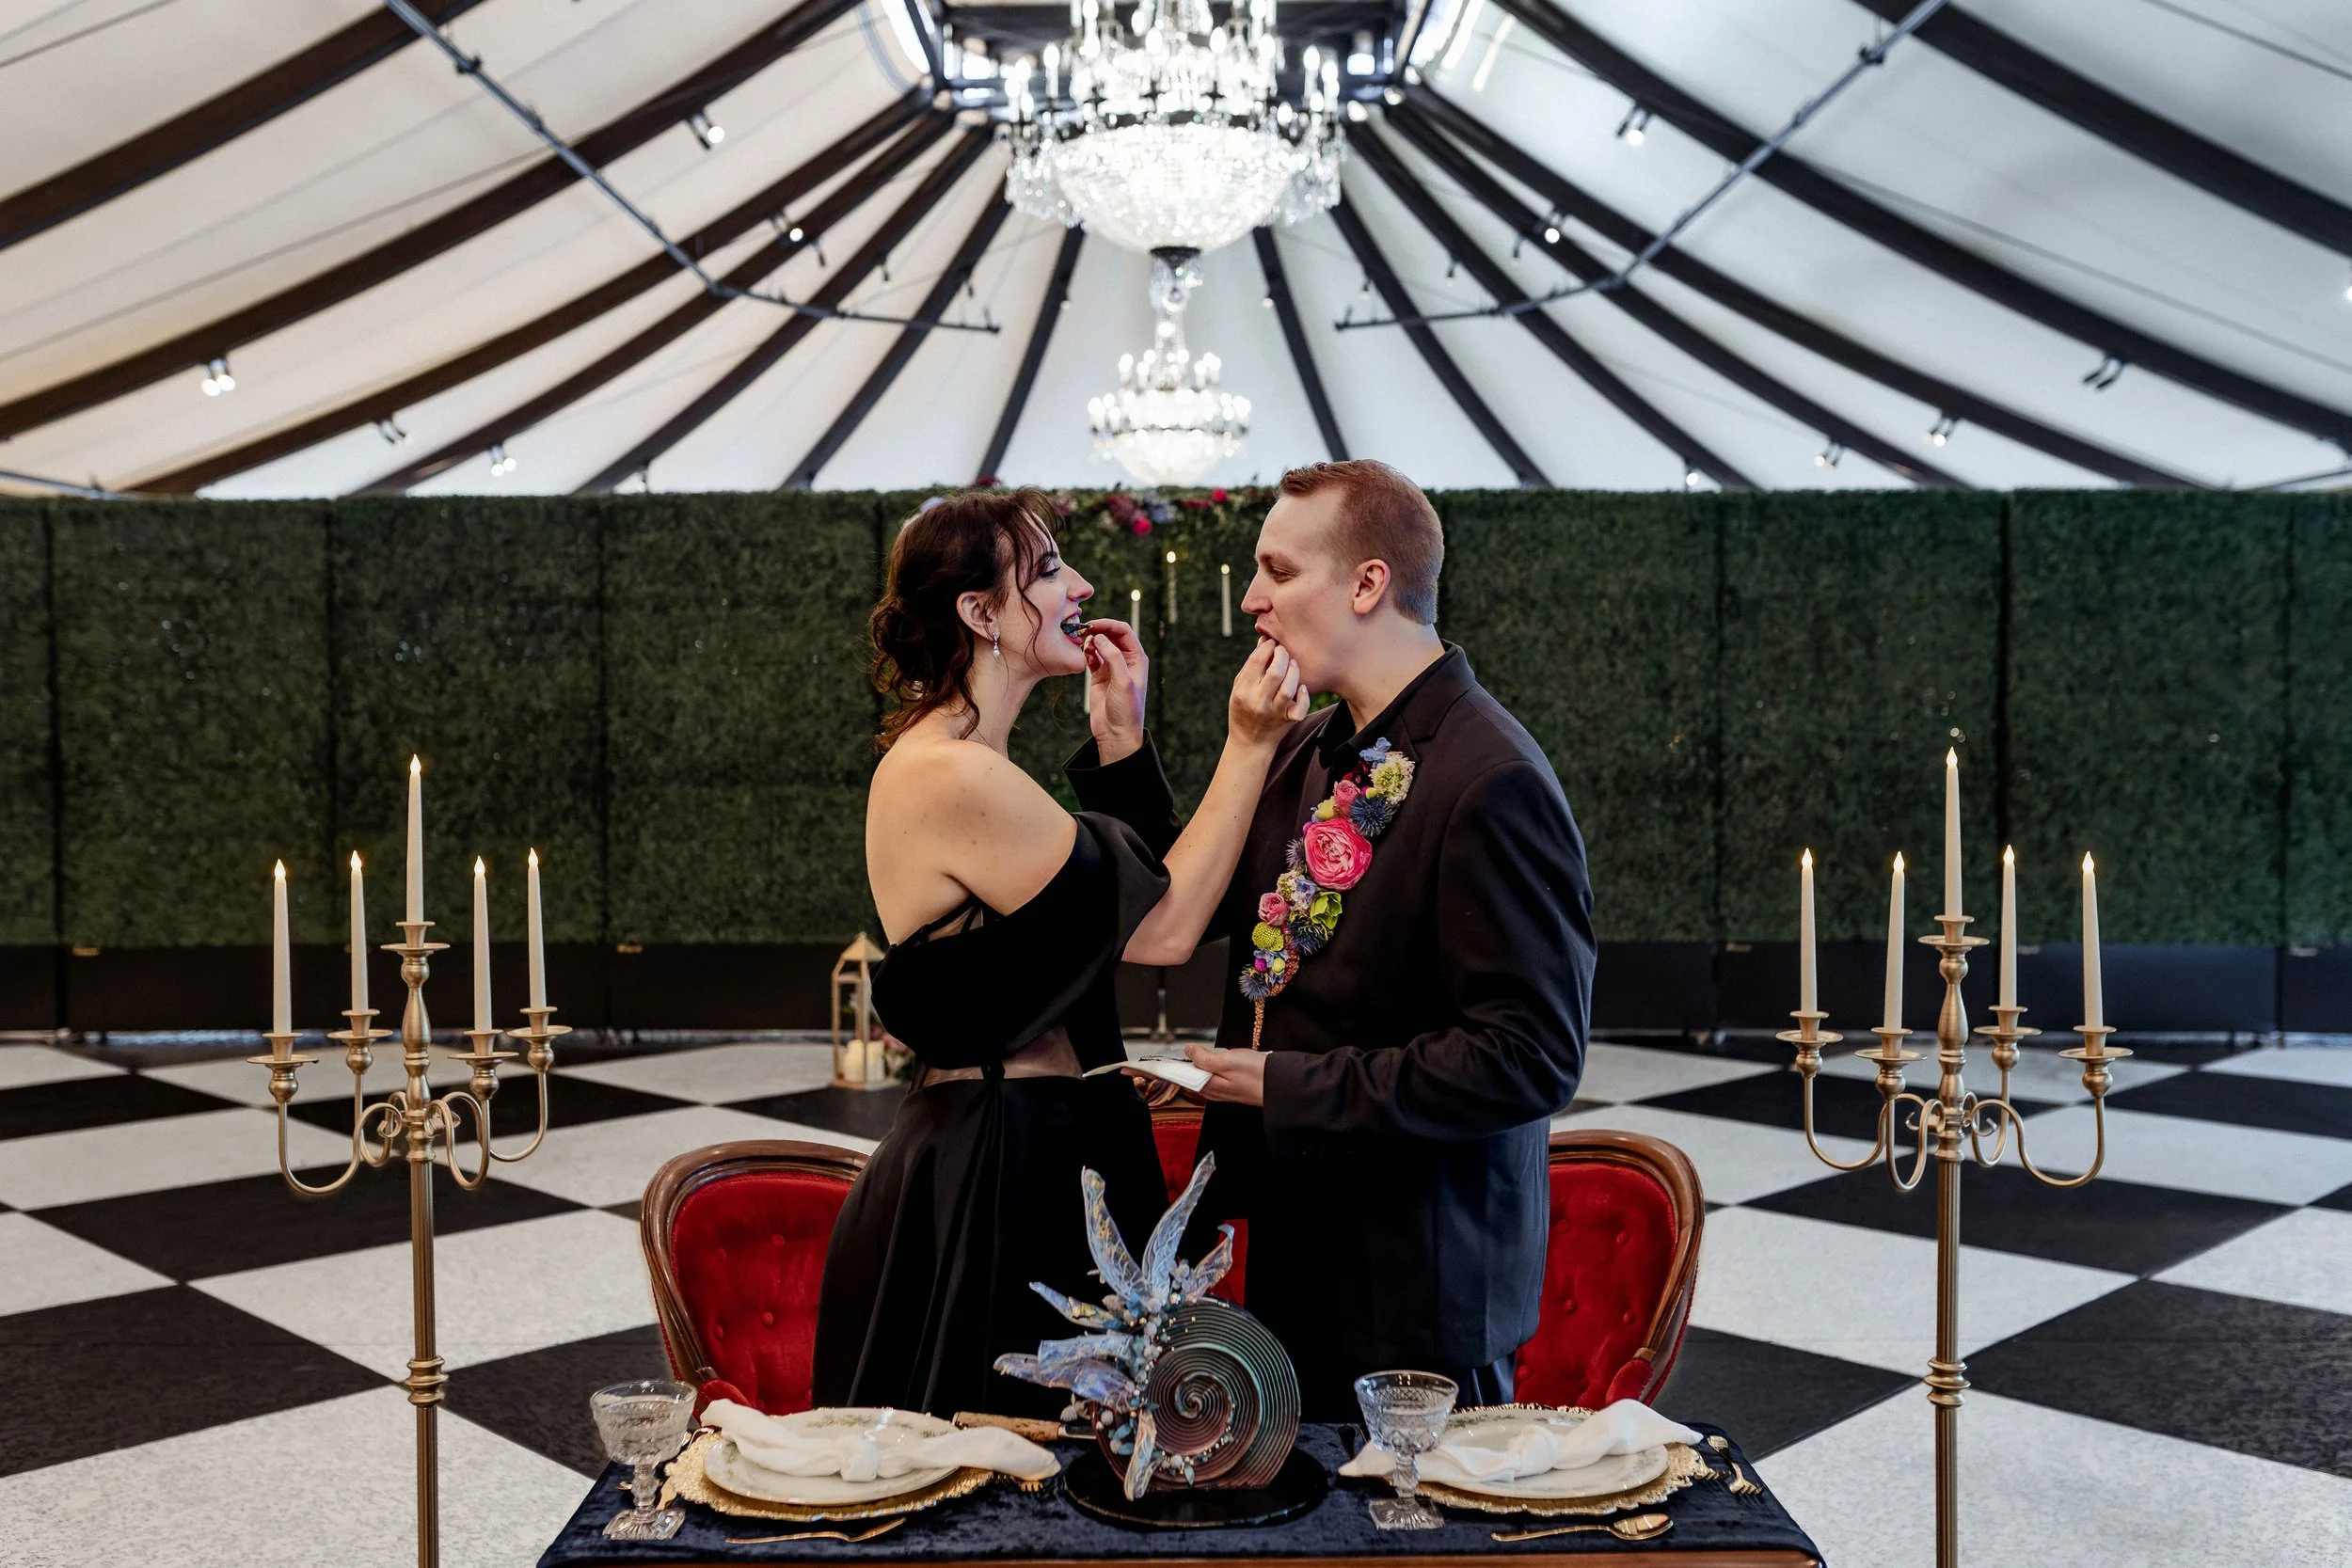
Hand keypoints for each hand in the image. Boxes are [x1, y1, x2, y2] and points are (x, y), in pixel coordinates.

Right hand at [1083, 619, 1148, 763]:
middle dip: (1098, 630)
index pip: (1124, 631)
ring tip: (1083, 646)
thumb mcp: (1123, 681)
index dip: (1108, 624)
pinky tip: (1083, 655)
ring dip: (1091, 641)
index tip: (1093, 625)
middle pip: (1111, 635)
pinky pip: (1092, 657)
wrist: (1116, 733)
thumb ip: (1113, 657)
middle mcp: (1125, 660)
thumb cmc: (1126, 710)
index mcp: (1137, 658)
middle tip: (1083, 631)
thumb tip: (1099, 637)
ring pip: (1100, 644)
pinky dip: (1086, 653)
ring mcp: (1111, 667)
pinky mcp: (1099, 676)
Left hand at [1186, 1041, 1267, 1105]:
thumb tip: (1189, 1051)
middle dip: (1197, 1060)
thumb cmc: (1256, 1074)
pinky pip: (1221, 1073)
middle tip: (1204, 1049)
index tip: (1178, 1052)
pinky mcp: (1234, 1086)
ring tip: (1221, 1054)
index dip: (1180, 1063)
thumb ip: (1204, 1058)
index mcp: (1208, 1087)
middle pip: (1196, 1073)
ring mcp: (1225, 1089)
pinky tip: (1230, 1058)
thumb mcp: (1226, 1061)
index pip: (1185, 1076)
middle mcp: (1214, 1091)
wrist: (1280, 1083)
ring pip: (1209, 1072)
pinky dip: (1222, 1064)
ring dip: (1210, 1061)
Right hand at [1229, 637, 1308, 749]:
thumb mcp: (1240, 688)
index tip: (1272, 644)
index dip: (1267, 648)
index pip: (1256, 662)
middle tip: (1284, 650)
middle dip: (1282, 656)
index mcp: (1243, 691)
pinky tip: (1302, 688)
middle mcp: (1258, 702)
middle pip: (1275, 672)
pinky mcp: (1287, 720)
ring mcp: (1273, 712)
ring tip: (1292, 664)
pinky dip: (1304, 696)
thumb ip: (1251, 666)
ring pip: (1289, 688)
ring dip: (1293, 671)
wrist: (1250, 743)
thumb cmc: (1244, 708)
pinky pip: (1300, 709)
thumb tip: (1265, 641)